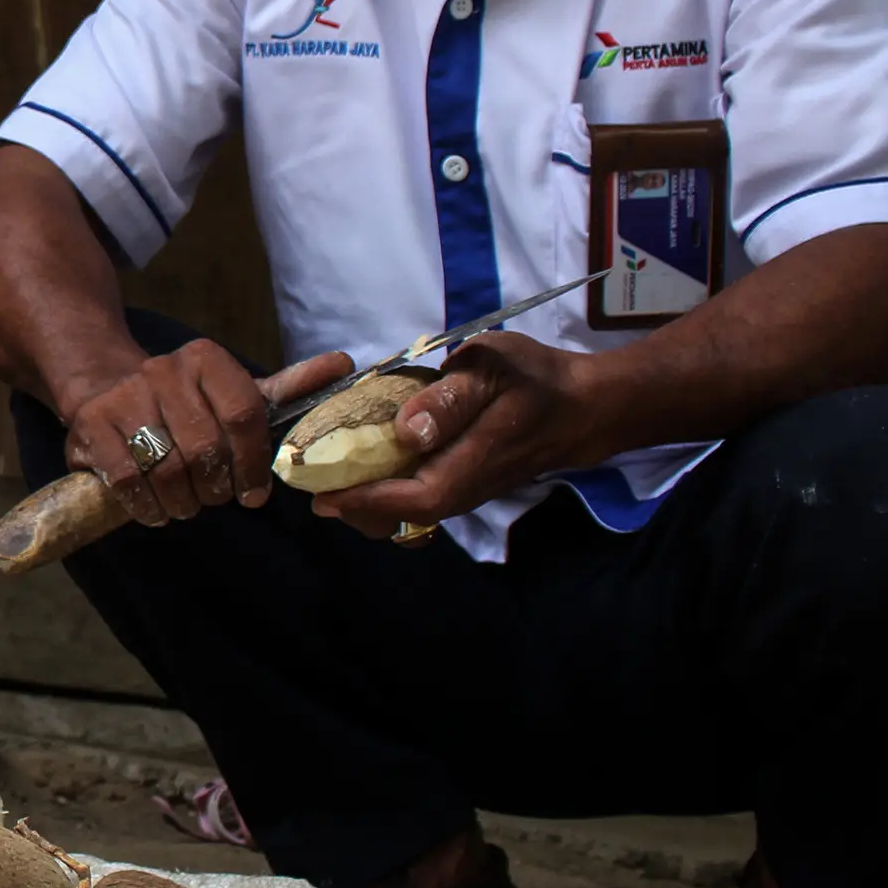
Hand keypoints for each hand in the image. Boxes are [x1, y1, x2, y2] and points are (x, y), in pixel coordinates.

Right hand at [61, 343, 356, 525]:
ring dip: (182, 501)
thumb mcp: (235, 392)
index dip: (253, 463)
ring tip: (185, 507)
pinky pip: (126, 477)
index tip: (254, 493)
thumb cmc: (184, 401)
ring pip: (167, 466)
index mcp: (206, 359)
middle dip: (215, 488)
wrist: (104, 385)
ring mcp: (125, 395)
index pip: (244, 414)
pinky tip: (155, 510)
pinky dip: (146, 505)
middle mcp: (164, 369)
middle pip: (205, 448)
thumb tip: (345, 364)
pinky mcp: (92, 423)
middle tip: (214, 499)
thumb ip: (288, 387)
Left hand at [310, 331, 609, 537]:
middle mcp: (466, 488)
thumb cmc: (532, 379)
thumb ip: (450, 398)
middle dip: (354, 506)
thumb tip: (407, 431)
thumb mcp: (492, 369)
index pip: (416, 500)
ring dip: (364, 502)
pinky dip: (383, 492)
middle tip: (308, 483)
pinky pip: (416, 499)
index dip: (368, 500)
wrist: (579, 404)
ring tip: (322, 478)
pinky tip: (357, 469)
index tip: (321, 491)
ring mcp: (464, 490)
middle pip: (403, 518)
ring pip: (407, 513)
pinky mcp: (461, 483)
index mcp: (473, 463)